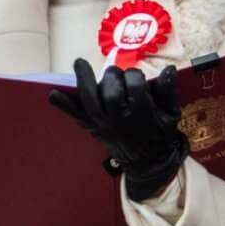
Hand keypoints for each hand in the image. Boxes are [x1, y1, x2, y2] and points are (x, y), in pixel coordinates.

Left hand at [49, 59, 188, 202]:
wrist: (149, 163)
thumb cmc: (160, 133)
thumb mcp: (171, 114)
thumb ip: (168, 92)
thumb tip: (168, 69)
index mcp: (143, 114)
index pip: (136, 86)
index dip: (135, 76)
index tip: (136, 76)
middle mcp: (121, 120)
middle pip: (112, 92)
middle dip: (113, 77)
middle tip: (116, 75)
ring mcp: (104, 125)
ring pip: (91, 101)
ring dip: (84, 80)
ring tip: (79, 62)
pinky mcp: (94, 129)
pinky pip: (77, 116)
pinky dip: (65, 105)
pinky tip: (53, 94)